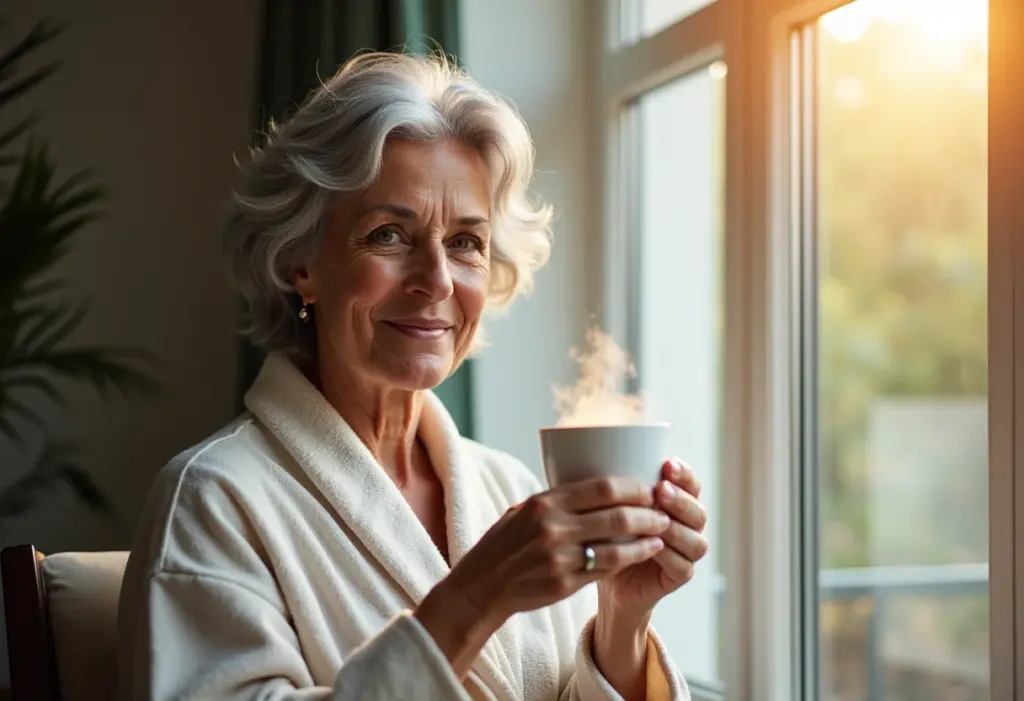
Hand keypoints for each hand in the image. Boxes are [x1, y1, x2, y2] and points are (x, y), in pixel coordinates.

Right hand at [415, 476, 669, 676]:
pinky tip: (643, 553)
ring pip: (617, 547)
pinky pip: (606, 570)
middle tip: (665, 511)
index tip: (650, 486)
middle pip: (616, 516)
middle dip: (648, 513)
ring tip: (661, 534)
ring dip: (646, 540)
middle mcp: (553, 528)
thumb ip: (557, 499)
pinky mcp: (565, 584)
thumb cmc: (504, 543)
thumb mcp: (523, 511)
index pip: (602, 488)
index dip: (633, 487)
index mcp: (544, 503)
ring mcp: (560, 558)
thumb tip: (597, 485)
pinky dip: (629, 560)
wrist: (482, 585)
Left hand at [598, 458, 708, 618]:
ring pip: (697, 541)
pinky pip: (683, 567)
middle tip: (661, 491)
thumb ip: (618, 484)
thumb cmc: (605, 530)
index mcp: (676, 503)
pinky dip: (669, 556)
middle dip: (681, 500)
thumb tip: (604, 448)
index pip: (691, 484)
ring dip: (677, 529)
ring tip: (658, 521)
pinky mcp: (679, 576)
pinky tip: (653, 548)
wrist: (600, 570)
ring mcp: (686, 553)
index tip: (667, 463)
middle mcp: (687, 526)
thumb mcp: (609, 503)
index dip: (684, 474)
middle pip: (699, 511)